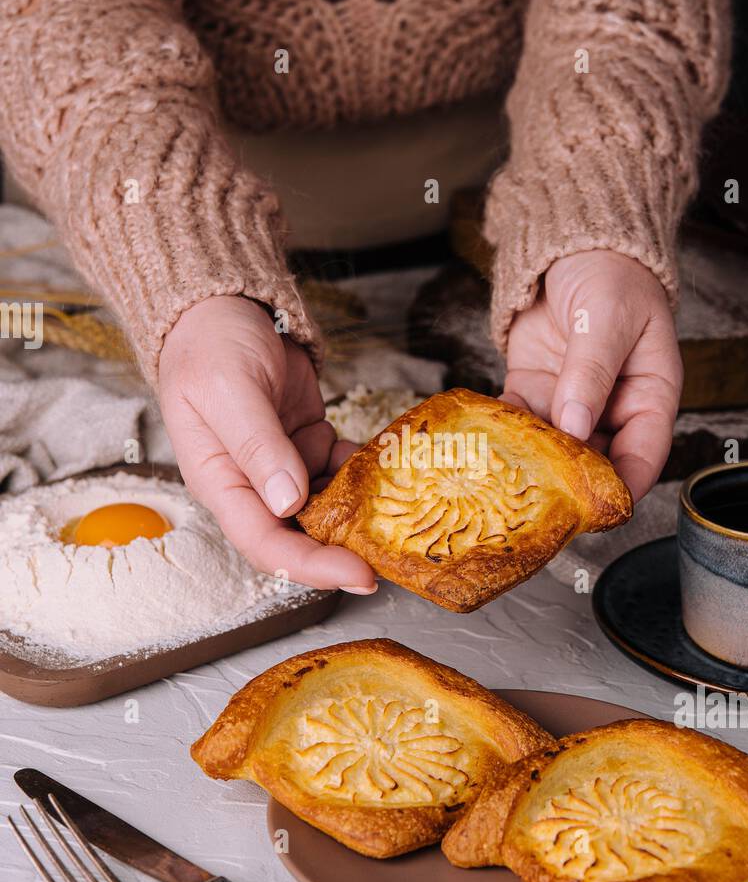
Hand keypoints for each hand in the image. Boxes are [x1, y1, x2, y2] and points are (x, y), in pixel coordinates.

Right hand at [158, 296, 376, 591]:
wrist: (221, 306)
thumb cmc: (210, 345)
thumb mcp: (229, 390)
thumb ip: (258, 445)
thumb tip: (287, 502)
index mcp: (221, 482)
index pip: (265, 544)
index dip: (311, 567)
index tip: (358, 576)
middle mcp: (252, 484)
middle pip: (299, 538)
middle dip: (345, 552)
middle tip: (393, 556)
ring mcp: (283, 466)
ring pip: (327, 509)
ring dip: (361, 513)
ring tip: (404, 513)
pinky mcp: (309, 444)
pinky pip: (342, 471)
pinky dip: (367, 473)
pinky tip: (392, 466)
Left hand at [503, 251, 681, 500]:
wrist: (569, 243)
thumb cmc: (609, 272)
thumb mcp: (608, 317)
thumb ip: (591, 371)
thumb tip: (575, 425)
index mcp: (649, 395)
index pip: (644, 454)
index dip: (625, 486)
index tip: (600, 510)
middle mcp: (612, 408)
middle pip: (595, 461)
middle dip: (570, 484)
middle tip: (541, 502)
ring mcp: (570, 403)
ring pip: (553, 449)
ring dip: (530, 464)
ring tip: (505, 480)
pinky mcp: (533, 392)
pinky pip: (518, 423)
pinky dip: (502, 434)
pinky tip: (484, 444)